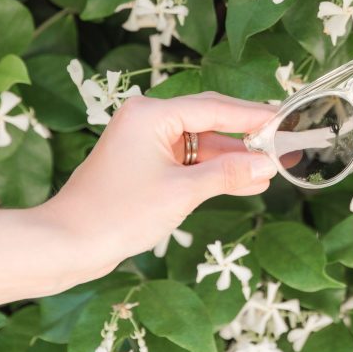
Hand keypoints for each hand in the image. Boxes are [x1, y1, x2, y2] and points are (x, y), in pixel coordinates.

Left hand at [43, 91, 278, 274]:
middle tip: (283, 141)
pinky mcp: (144, 165)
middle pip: (209, 120)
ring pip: (200, 144)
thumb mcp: (181, 192)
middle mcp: (147, 120)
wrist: (69, 243)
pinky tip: (244, 182)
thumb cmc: (118, 214)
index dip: (252, 116)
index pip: (214, 108)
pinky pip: (187, 161)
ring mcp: (145, 143)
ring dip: (232, 158)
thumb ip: (227, 174)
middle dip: (246, 135)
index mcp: (151, 114)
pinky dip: (212, 171)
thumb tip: (267, 165)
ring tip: (270, 169)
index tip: (284, 120)